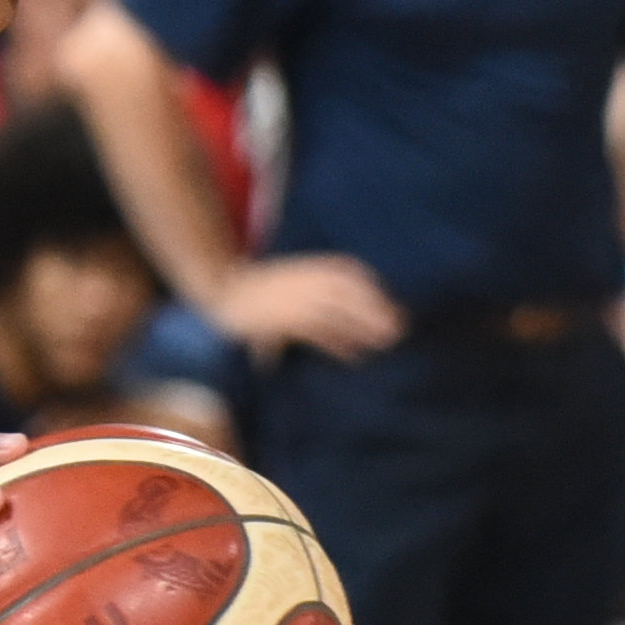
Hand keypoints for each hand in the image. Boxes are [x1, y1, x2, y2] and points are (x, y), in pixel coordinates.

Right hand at [209, 254, 403, 358]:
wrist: (223, 289)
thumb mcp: (294, 284)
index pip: (352, 274)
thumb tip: (350, 313)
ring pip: (336, 312)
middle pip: (349, 294)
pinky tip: (354, 357)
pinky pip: (314, 330)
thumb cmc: (263, 291)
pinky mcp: (280, 318)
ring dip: (363, 326)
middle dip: (377, 309)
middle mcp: (304, 280)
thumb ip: (319, 290)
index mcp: (310, 268)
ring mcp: (292, 298)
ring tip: (386, 342)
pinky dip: (335, 343)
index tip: (396, 308)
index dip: (376, 291)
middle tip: (401, 328)